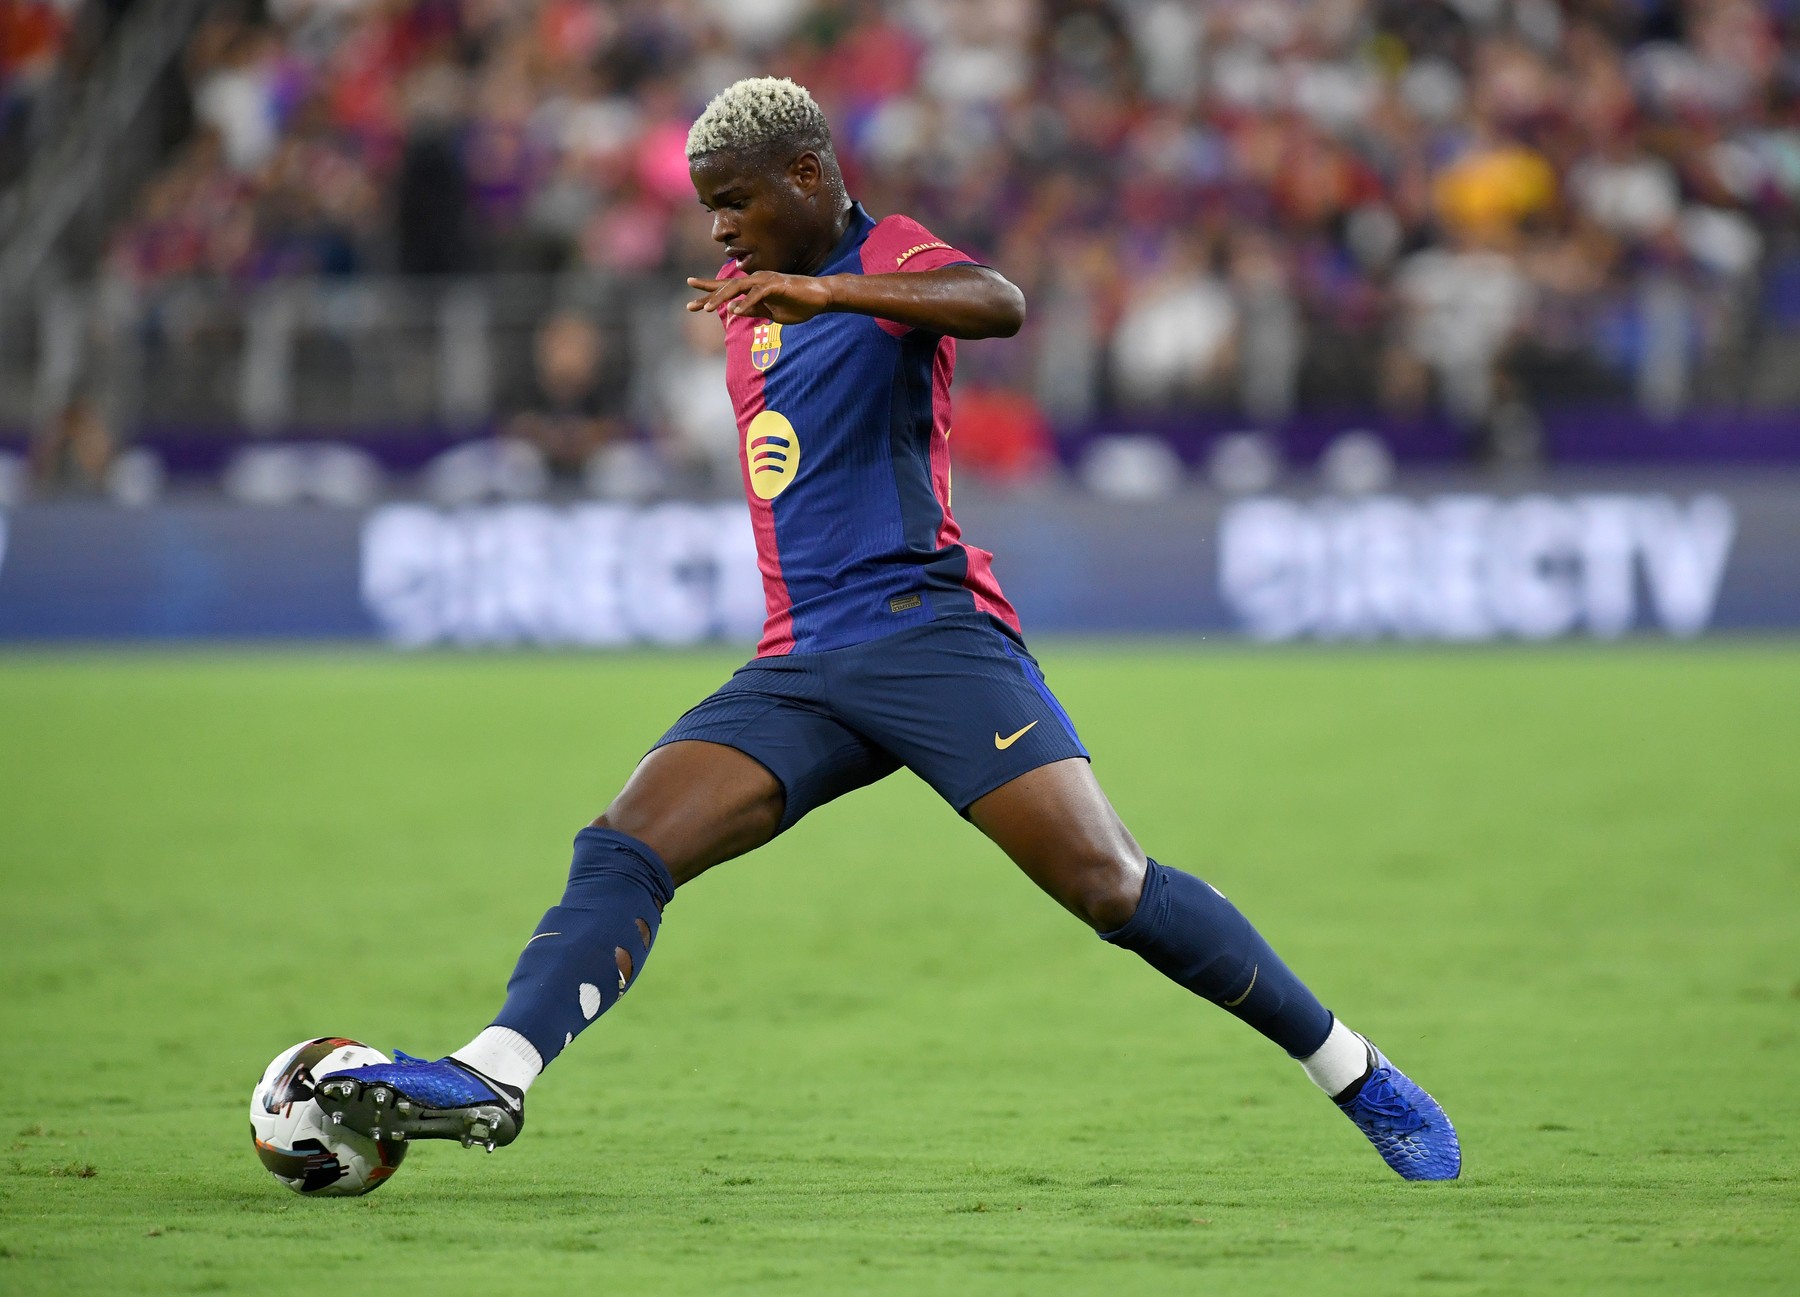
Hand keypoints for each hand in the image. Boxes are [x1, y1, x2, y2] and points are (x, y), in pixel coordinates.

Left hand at [686, 273, 833, 324]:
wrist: (821, 297)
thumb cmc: (797, 304)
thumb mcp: (771, 312)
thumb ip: (753, 310)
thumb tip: (734, 312)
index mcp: (754, 287)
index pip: (727, 289)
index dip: (708, 293)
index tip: (691, 301)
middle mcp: (756, 280)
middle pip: (727, 287)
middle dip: (708, 296)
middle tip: (691, 306)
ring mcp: (766, 281)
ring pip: (739, 288)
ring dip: (722, 298)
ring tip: (709, 309)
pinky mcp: (777, 285)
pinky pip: (758, 294)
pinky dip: (747, 302)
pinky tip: (736, 311)